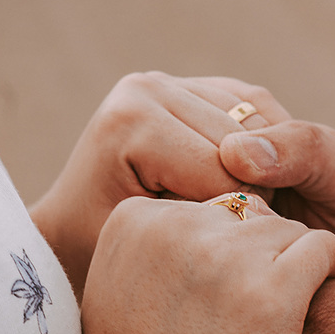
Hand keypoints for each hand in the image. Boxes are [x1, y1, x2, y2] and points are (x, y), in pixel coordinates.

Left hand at [31, 72, 290, 297]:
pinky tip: (243, 185)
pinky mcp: (192, 83)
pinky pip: (257, 112)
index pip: (226, 168)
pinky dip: (263, 153)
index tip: (217, 248)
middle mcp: (148, 87)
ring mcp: (169, 80)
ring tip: (231, 212)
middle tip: (226, 233)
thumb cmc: (104, 253)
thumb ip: (201, 224)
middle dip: (248, 192)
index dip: (236, 215)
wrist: (70, 232)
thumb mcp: (150, 247)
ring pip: (258, 126)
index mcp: (134, 120)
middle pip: (243, 143)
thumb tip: (262, 209)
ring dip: (260, 173)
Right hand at [69, 194, 334, 333]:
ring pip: (290, 233)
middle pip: (249, 216)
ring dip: (300, 272)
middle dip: (264, 261)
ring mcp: (226, 254)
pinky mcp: (273, 290)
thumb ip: (158, 259)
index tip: (230, 298)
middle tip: (273, 315)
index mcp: (134, 219)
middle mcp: (177, 222)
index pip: (205, 211)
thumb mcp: (122, 303)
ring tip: (305, 320)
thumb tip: (204, 238)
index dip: (225, 254)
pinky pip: (325, 252)